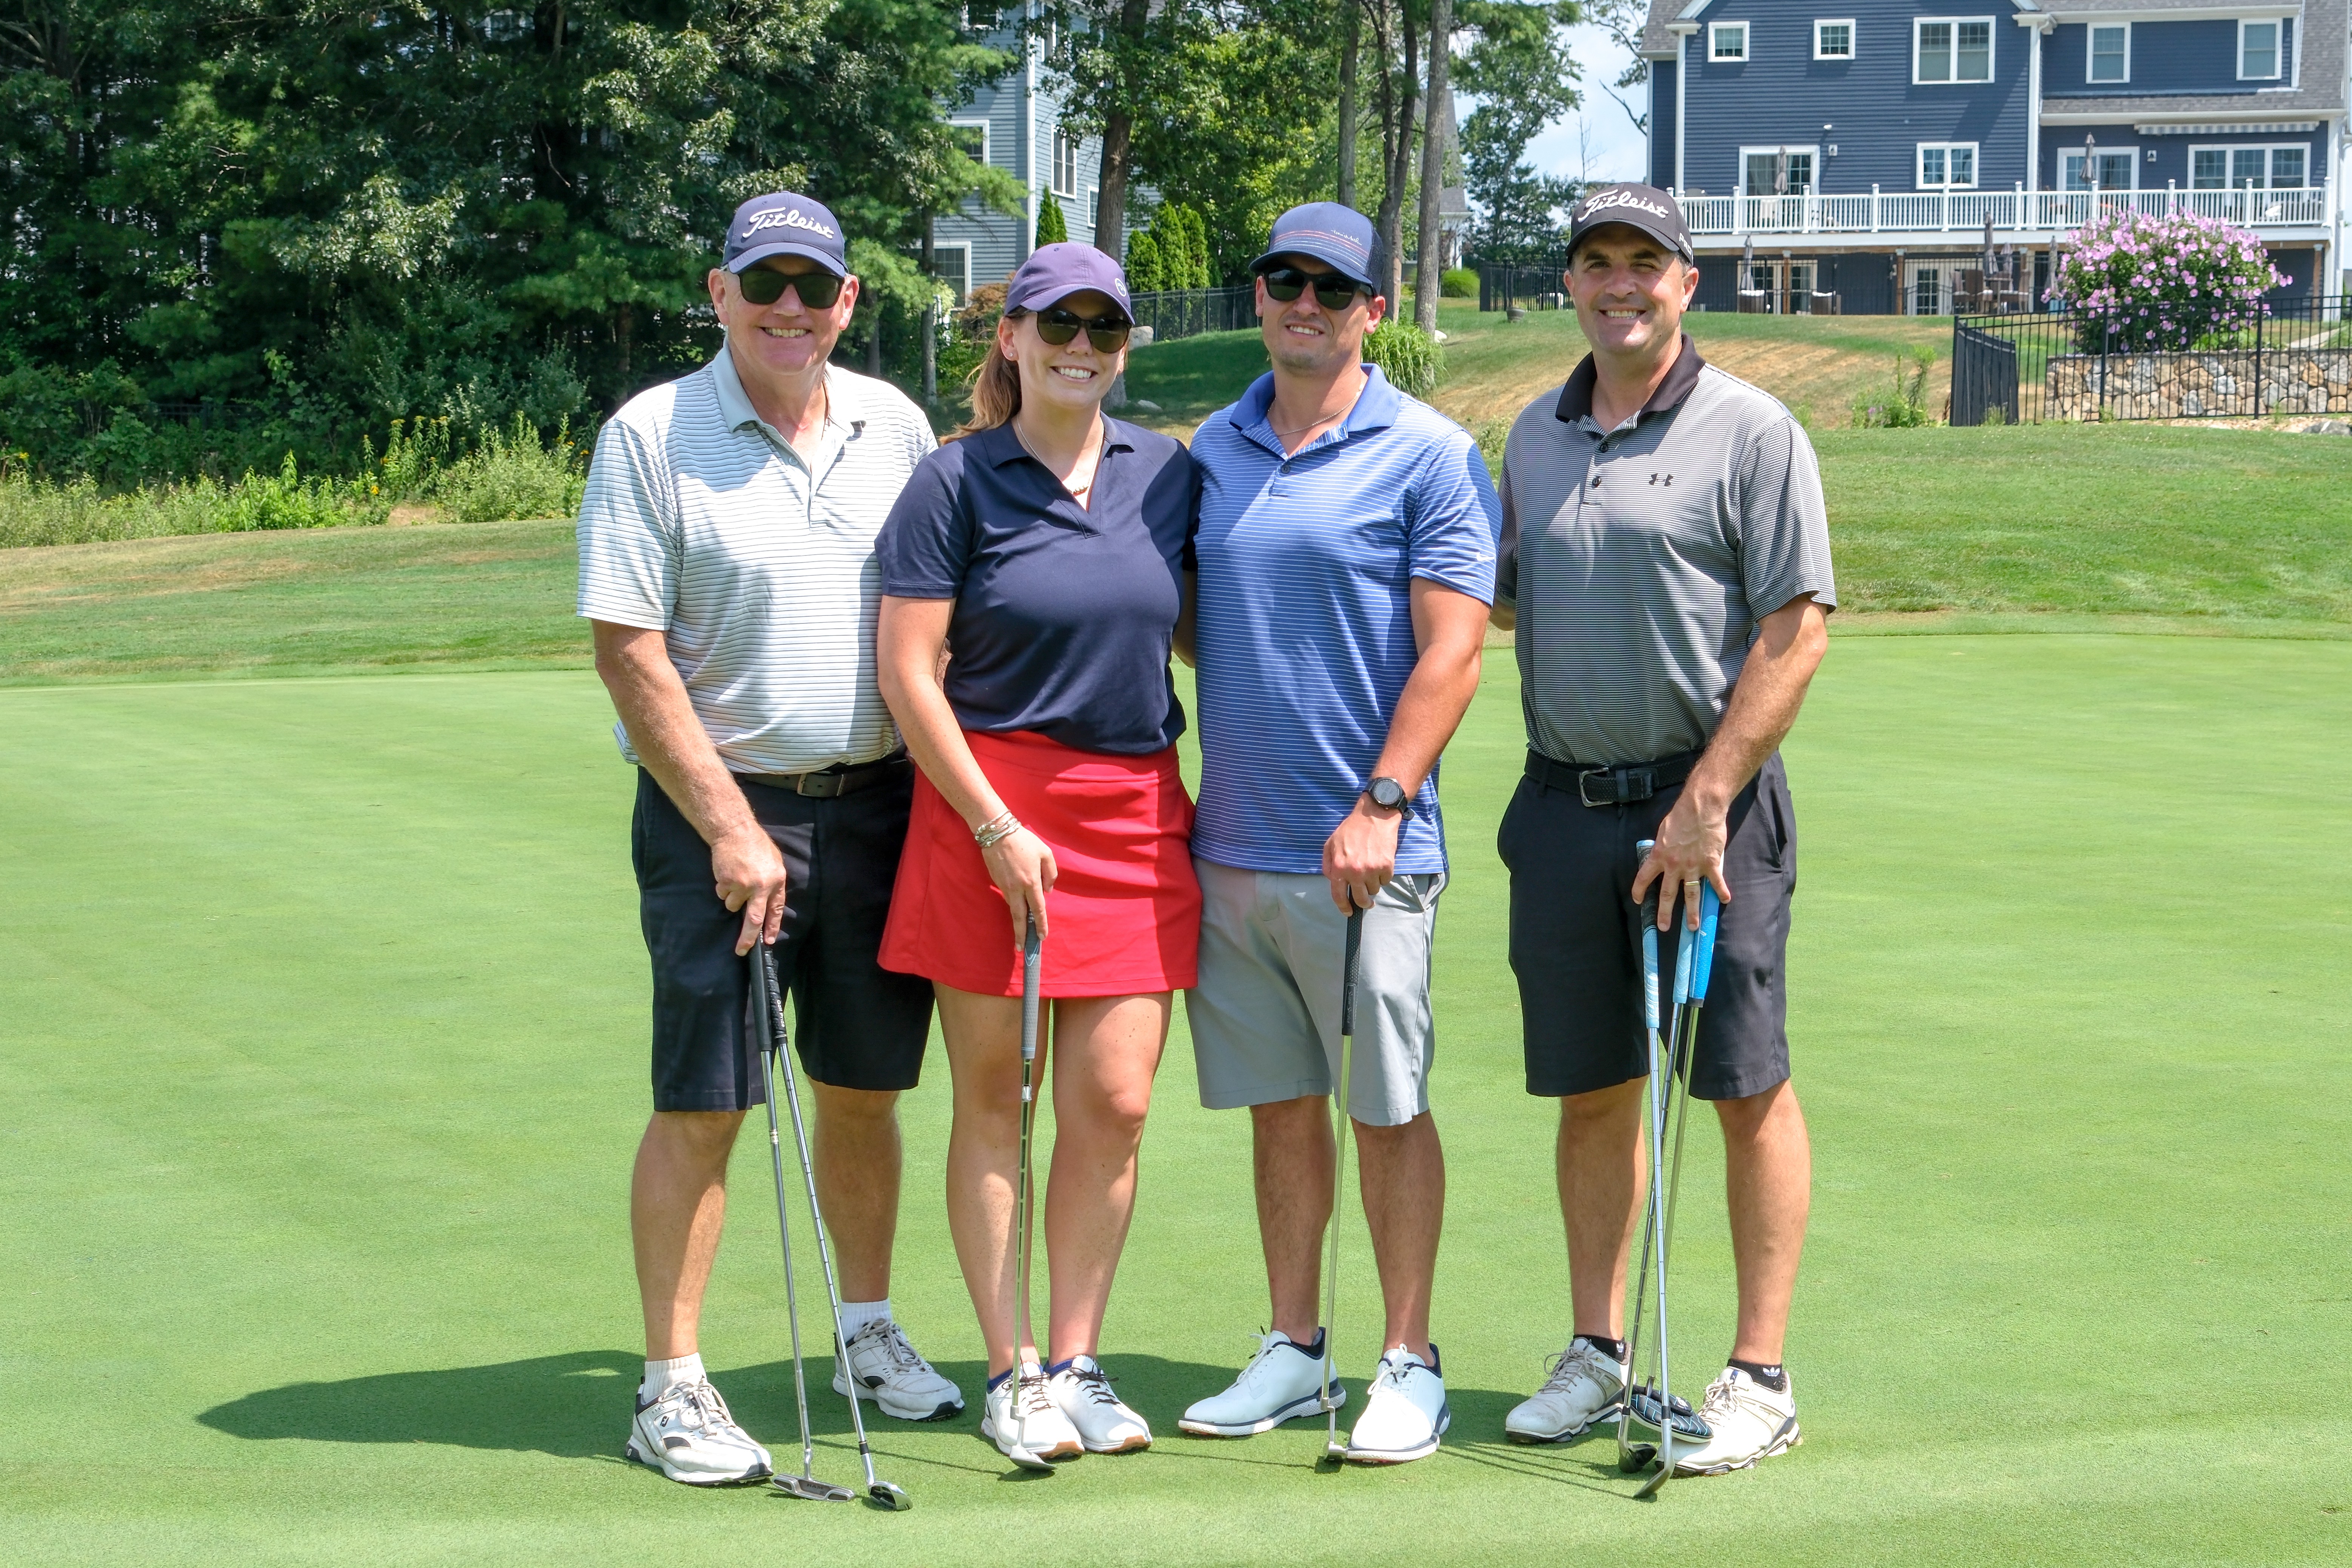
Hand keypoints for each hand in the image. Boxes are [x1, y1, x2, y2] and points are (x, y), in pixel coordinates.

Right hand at [713, 826, 788, 954]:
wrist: (735, 831)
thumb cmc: (755, 845)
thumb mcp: (773, 862)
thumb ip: (772, 883)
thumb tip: (768, 904)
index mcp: (776, 881)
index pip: (775, 910)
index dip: (771, 927)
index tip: (767, 942)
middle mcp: (761, 886)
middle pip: (754, 919)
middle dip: (747, 938)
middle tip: (742, 950)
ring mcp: (743, 885)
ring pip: (733, 905)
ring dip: (732, 898)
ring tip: (735, 879)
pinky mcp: (727, 882)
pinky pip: (722, 894)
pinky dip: (723, 888)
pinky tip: (727, 873)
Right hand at [983, 827, 1058, 943]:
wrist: (997, 833)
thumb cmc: (1024, 841)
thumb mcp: (1045, 854)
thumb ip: (1050, 873)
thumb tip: (1047, 890)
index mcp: (1031, 882)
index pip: (1037, 909)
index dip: (1040, 924)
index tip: (1041, 937)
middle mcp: (1016, 888)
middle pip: (1019, 917)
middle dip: (1021, 934)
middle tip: (1022, 948)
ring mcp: (1004, 886)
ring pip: (1013, 906)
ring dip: (1018, 920)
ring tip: (1022, 932)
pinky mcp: (997, 882)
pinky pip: (1008, 896)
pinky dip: (1013, 904)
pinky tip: (1017, 906)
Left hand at [1322, 797, 1400, 913]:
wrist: (1374, 816)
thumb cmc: (1351, 829)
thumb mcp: (1330, 844)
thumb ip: (1327, 864)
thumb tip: (1331, 880)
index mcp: (1339, 867)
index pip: (1339, 895)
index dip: (1343, 907)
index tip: (1348, 912)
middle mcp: (1355, 872)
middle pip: (1361, 899)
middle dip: (1363, 903)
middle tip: (1366, 901)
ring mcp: (1372, 870)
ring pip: (1374, 890)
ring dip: (1373, 884)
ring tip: (1371, 869)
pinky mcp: (1387, 866)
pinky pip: (1386, 881)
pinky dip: (1383, 876)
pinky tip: (1380, 863)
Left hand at [1631, 787, 1730, 931]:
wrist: (1700, 808)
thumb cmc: (1681, 816)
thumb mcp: (1663, 831)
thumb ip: (1662, 847)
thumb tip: (1661, 854)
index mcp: (1659, 856)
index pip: (1644, 878)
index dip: (1639, 891)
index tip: (1638, 901)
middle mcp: (1674, 865)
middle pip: (1667, 894)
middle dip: (1665, 913)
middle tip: (1664, 927)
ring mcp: (1693, 866)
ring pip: (1691, 895)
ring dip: (1692, 913)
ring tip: (1694, 927)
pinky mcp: (1711, 864)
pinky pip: (1717, 882)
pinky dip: (1721, 892)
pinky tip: (1724, 900)